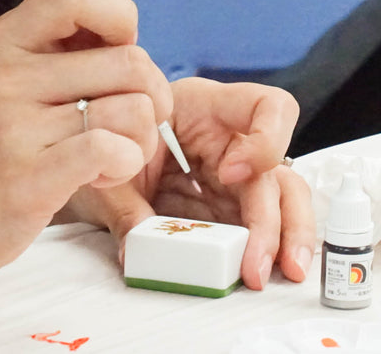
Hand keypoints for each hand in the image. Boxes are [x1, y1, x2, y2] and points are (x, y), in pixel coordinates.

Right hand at [0, 0, 172, 287]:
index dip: (118, 16)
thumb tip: (129, 37)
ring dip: (142, 139)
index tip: (118, 53)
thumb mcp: (5, 78)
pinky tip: (104, 175)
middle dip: (152, 95)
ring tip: (116, 155)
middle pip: (129, 60)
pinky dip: (126, 164)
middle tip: (134, 122)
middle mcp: (7, 75)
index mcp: (5, 40)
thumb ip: (58, 51)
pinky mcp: (27, 180)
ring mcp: (13, 127)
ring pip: (131, 109)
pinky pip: (110, 150)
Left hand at [67, 78, 314, 289]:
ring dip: (287, 237)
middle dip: (274, 219)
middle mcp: (230, 139)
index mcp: (204, 108)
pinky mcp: (230, 206)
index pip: (263, 106)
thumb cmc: (106, 142)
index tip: (229, 175)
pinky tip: (270, 273)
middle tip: (257, 262)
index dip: (262, 140)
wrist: (93, 159)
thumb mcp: (110, 170)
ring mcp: (236, 176)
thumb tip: (139, 250)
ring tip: (286, 272)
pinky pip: (264, 225)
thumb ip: (125, 207)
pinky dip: (271, 249)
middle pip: (277, 169)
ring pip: (284, 198)